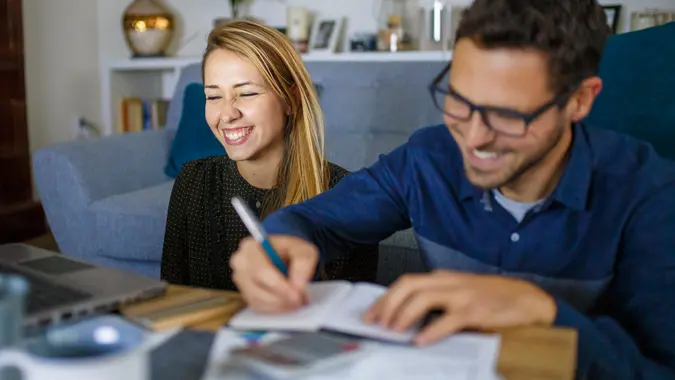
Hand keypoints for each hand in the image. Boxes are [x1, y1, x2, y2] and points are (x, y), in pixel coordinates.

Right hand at [230, 235, 318, 312]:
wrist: (284, 256)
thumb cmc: (291, 251)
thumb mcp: (302, 249)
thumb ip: (303, 263)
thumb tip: (298, 285)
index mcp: (251, 247)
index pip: (261, 271)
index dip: (280, 286)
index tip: (297, 295)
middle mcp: (240, 264)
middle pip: (257, 289)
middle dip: (281, 298)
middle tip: (300, 300)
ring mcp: (241, 280)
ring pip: (258, 301)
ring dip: (280, 305)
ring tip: (297, 300)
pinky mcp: (245, 294)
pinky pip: (259, 307)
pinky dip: (275, 308)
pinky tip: (287, 302)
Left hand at [363, 270, 556, 345]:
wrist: (528, 300)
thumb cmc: (494, 299)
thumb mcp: (461, 294)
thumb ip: (439, 301)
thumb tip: (408, 319)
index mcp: (443, 279)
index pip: (406, 282)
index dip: (386, 297)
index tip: (371, 314)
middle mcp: (449, 283)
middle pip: (408, 285)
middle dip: (387, 303)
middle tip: (376, 323)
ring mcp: (462, 295)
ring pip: (423, 298)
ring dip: (403, 314)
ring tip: (392, 330)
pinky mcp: (476, 310)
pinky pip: (448, 319)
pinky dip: (432, 330)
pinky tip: (420, 340)